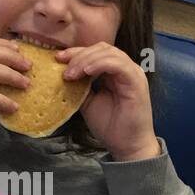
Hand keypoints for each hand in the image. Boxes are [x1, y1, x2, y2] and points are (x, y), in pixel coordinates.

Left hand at [57, 43, 160, 161]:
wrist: (127, 146)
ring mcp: (132, 73)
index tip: (57, 58)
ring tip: (71, 73)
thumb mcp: (88, 102)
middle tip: (62, 65)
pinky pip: (118, 64)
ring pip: (109, 53)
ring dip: (86, 60)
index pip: (96, 52)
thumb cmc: (111, 126)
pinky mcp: (136, 81)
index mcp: (115, 72)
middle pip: (101, 48)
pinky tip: (86, 71)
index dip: (76, 52)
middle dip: (79, 54)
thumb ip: (80, 86)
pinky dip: (99, 64)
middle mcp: (125, 69)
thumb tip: (64, 74)